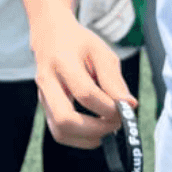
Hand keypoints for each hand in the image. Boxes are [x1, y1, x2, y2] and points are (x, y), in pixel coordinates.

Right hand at [33, 17, 136, 149]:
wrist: (50, 34)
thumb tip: (129, 106)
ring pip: (60, 131)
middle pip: (65, 119)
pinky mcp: (45, 106)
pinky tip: (95, 128)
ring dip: (87, 137)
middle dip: (95, 128)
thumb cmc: (78, 43)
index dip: (108, 107)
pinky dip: (80, 137)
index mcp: (63, 61)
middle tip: (114, 123)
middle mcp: (47, 81)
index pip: (85, 93)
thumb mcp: (101, 51)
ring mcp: (42, 95)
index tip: (124, 108)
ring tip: (106, 127)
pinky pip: (59, 132)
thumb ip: (114, 79)